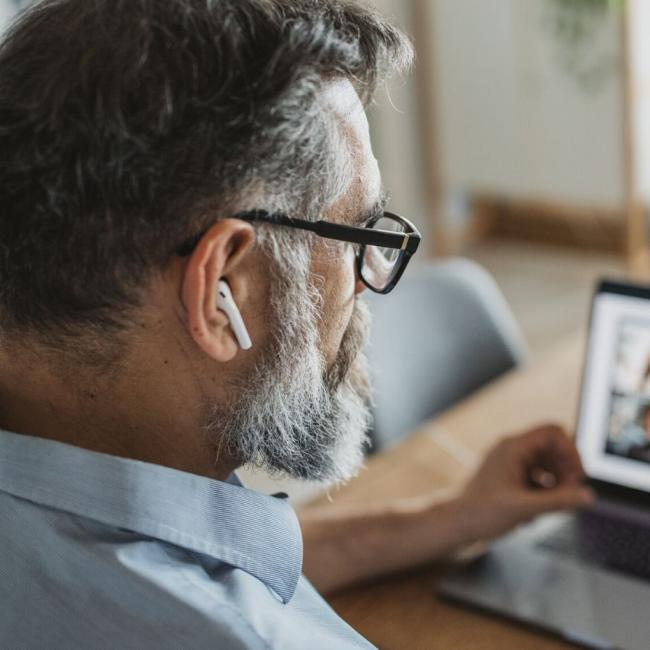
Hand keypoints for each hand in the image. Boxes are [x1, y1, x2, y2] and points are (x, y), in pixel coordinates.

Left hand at [455, 424, 594, 542]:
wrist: (454, 524)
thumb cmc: (479, 513)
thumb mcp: (524, 508)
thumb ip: (559, 501)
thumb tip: (588, 496)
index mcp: (513, 447)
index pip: (553, 432)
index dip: (571, 451)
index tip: (577, 477)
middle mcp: (511, 450)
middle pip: (553, 449)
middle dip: (565, 472)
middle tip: (568, 496)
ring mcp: (510, 463)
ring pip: (546, 465)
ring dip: (555, 484)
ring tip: (551, 507)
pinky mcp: (509, 478)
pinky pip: (536, 478)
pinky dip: (542, 493)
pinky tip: (534, 513)